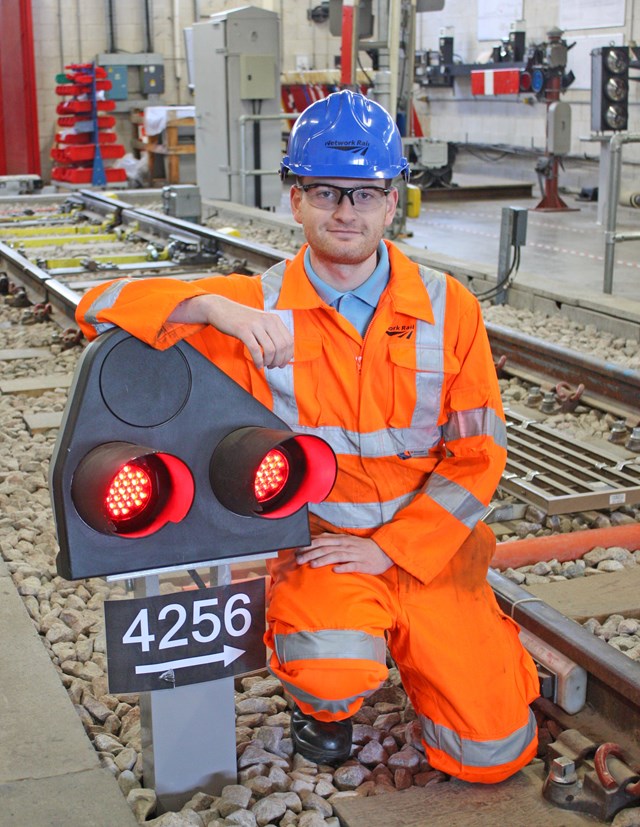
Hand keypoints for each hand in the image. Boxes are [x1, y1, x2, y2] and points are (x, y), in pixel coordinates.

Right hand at [171, 295, 293, 368]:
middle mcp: (267, 320)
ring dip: (269, 362)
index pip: (289, 341)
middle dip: (279, 361)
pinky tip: (257, 365)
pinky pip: (256, 350)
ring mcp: (255, 325)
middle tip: (272, 366)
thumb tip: (283, 353)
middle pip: (282, 347)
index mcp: (274, 319)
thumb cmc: (241, 319)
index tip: (282, 363)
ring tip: (264, 365)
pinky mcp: (243, 330)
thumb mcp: (261, 323)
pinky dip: (259, 361)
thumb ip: (272, 333)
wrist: (220, 308)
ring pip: (270, 350)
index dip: (287, 356)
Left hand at [296, 533, 392, 574]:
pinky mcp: (362, 564)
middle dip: (311, 553)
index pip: (322, 540)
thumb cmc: (362, 547)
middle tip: (298, 559)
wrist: (383, 551)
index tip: (297, 550)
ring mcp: (354, 554)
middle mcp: (346, 545)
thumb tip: (314, 541)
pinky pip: (351, 565)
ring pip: (336, 556)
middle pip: (326, 548)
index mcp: (341, 539)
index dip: (309, 545)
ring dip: (323, 560)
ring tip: (312, 564)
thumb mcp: (346, 541)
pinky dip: (343, 567)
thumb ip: (332, 541)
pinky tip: (335, 571)